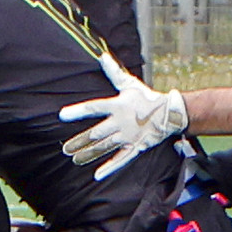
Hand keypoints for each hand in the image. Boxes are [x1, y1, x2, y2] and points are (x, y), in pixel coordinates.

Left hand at [59, 52, 188, 180]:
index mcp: (117, 106)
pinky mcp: (136, 147)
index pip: (94, 108)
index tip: (62, 115)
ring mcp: (128, 136)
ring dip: (89, 154)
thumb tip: (102, 56)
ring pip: (105, 147)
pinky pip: (121, 159)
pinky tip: (97, 174)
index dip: (78, 111)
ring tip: (75, 159)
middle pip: (96, 133)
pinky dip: (109, 168)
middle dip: (80, 141)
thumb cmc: (147, 97)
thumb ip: (114, 72)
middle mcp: (120, 122)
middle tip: (65, 148)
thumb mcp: (130, 84)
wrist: (170, 113)